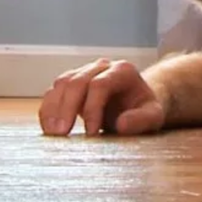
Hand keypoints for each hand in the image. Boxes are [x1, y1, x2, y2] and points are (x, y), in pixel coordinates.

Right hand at [38, 58, 165, 136]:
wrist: (135, 105)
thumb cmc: (144, 110)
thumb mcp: (154, 117)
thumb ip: (142, 120)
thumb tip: (122, 124)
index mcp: (123, 71)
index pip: (101, 84)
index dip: (92, 108)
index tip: (91, 133)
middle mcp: (102, 67)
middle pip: (77, 81)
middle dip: (67, 108)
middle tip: (62, 134)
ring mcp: (84, 73)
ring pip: (61, 84)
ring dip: (53, 108)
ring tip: (53, 134)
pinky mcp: (71, 85)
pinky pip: (53, 93)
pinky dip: (48, 110)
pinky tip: (49, 129)